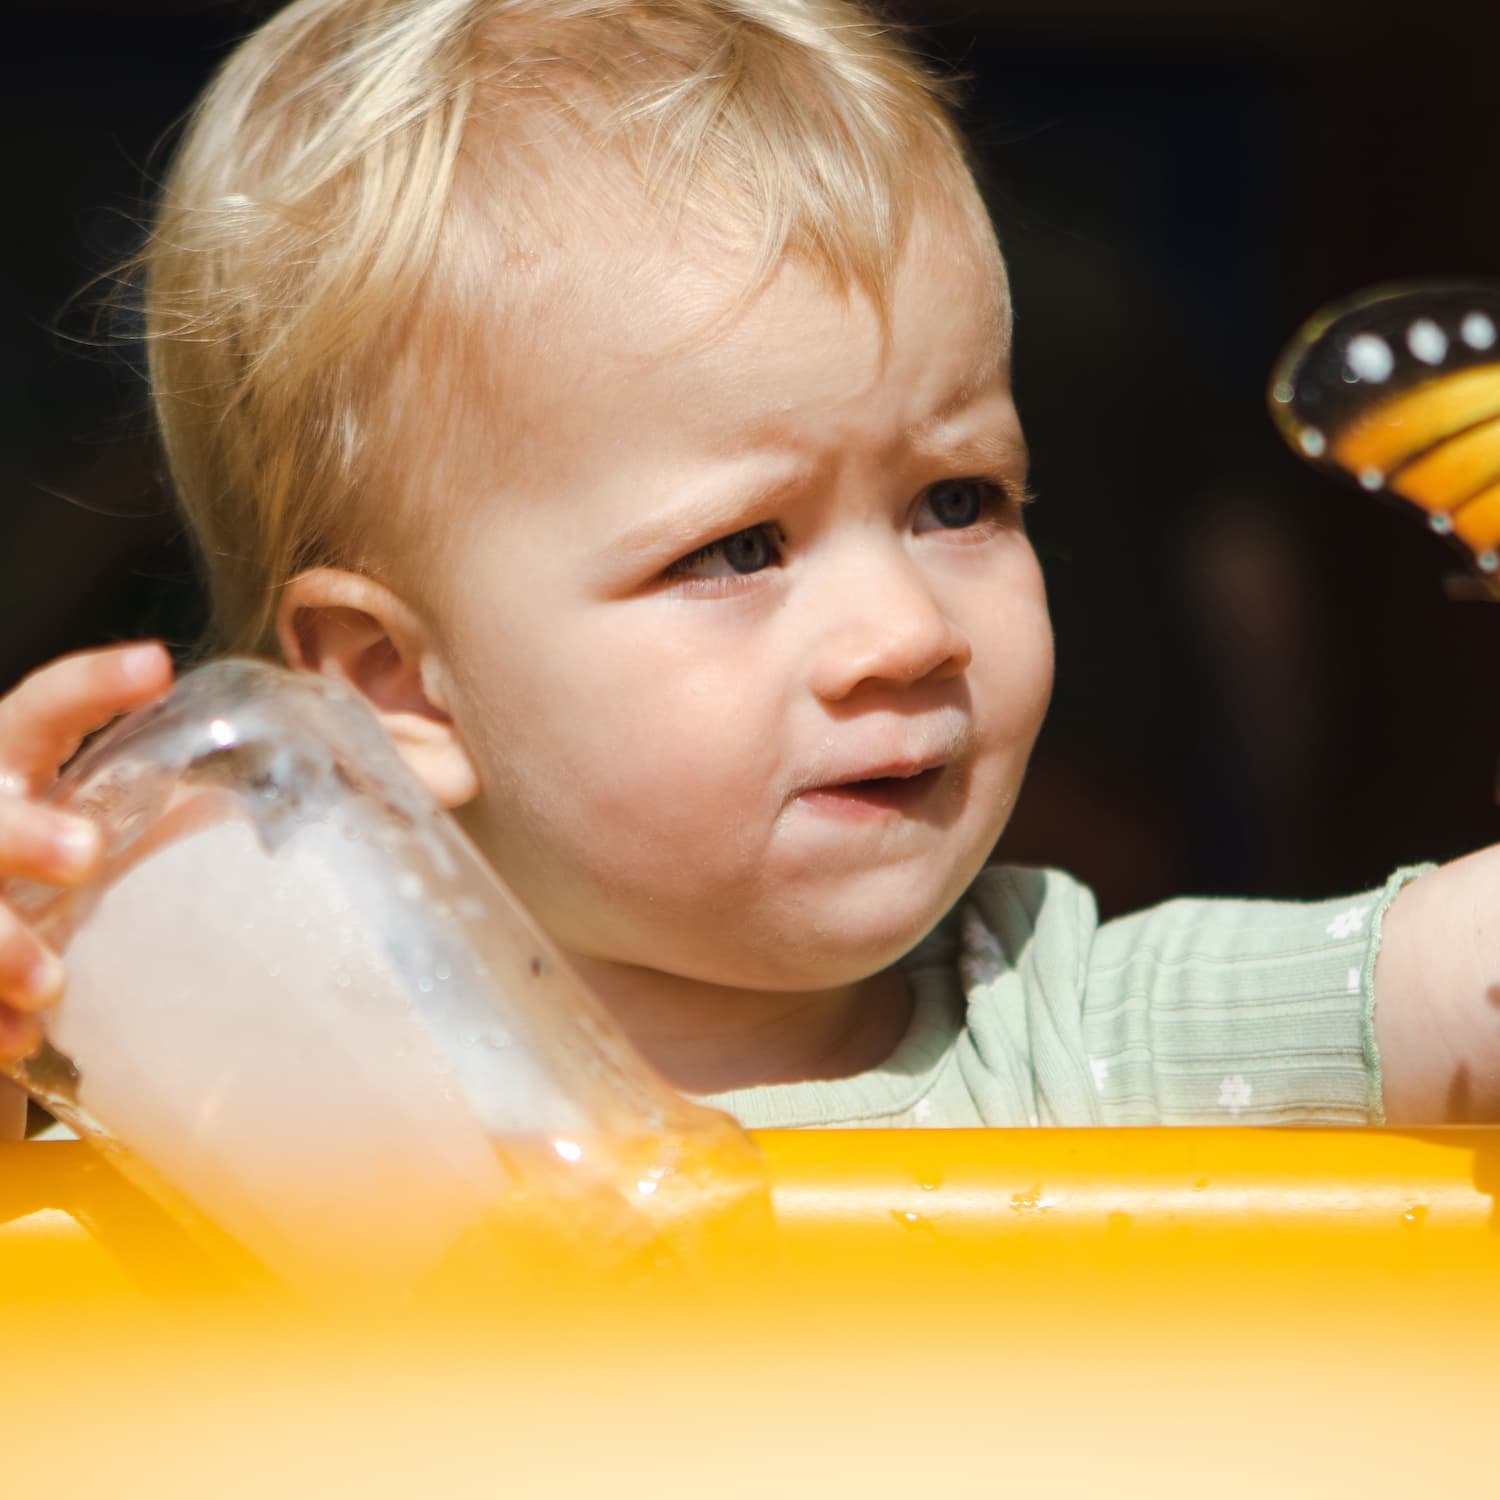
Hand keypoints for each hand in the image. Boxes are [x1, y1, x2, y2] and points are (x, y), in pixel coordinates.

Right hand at [0, 643, 172, 1135]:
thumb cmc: (67, 862)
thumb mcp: (100, 814)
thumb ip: (168, 803)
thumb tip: (348, 788)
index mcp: (16, 766)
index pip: (43, 708)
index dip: (91, 684)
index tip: (157, 667)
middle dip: (24, 832)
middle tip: (85, 851)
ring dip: (1, 942)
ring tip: (49, 979)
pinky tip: (24, 1039)